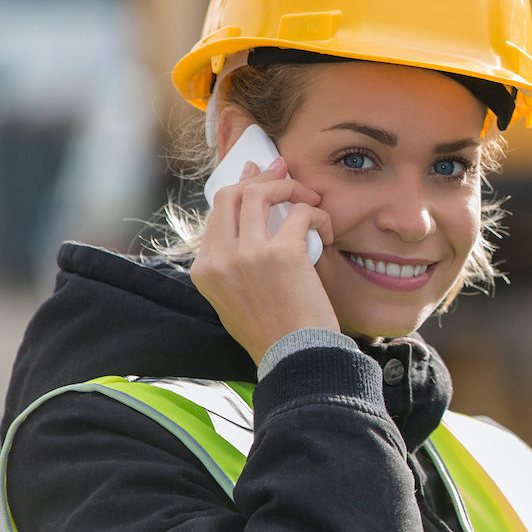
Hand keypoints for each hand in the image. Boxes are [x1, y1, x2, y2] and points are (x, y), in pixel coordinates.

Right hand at [192, 157, 337, 363]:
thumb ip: (234, 262)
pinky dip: (317, 214)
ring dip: (290, 188)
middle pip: (231, 195)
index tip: (259, 178)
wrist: (297, 358)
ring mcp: (249, 254)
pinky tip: (327, 230)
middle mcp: (220, 259)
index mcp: (204, 270)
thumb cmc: (275, 332)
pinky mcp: (283, 254)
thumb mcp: (236, 299)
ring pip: (261, 194)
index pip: (216, 214)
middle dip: (260, 179)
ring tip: (309, 198)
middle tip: (284, 174)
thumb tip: (249, 223)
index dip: (240, 190)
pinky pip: (301, 214)